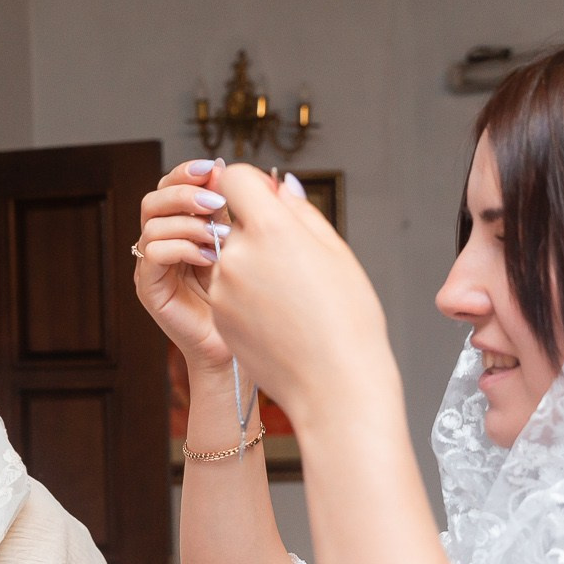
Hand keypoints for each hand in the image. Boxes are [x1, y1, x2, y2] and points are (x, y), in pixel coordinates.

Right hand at [135, 158, 234, 374]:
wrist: (241, 347)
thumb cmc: (247, 298)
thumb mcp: (244, 244)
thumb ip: (238, 212)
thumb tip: (246, 174)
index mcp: (181, 228)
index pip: (169, 187)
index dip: (186, 173)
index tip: (214, 168)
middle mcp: (161, 243)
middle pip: (152, 200)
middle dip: (184, 193)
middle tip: (216, 201)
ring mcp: (152, 267)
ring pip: (152, 224)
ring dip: (188, 223)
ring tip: (219, 236)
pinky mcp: (150, 288)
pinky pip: (154, 254)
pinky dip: (182, 248)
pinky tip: (210, 258)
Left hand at [202, 163, 392, 426]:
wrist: (334, 385)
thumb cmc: (347, 320)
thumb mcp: (337, 253)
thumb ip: (300, 211)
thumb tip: (279, 186)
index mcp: (272, 230)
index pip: (234, 178)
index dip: (251, 184)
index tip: (268, 198)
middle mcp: (238, 254)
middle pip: (233, 221)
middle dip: (256, 230)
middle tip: (293, 261)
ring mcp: (222, 287)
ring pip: (229, 257)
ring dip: (250, 264)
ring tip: (289, 296)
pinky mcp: (216, 314)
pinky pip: (226, 288)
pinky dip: (244, 293)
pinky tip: (276, 316)